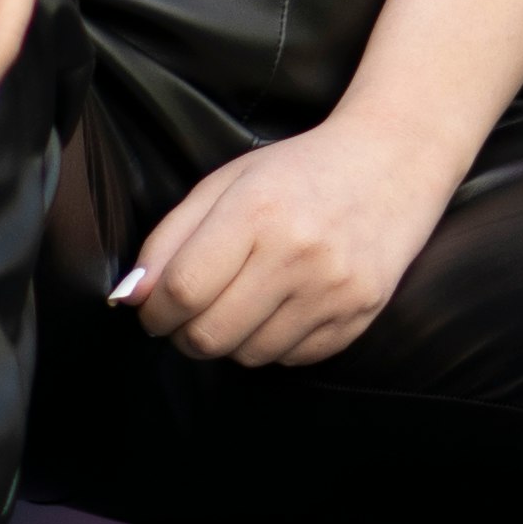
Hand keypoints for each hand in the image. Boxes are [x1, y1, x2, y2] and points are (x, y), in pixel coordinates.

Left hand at [115, 114, 455, 368]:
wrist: (390, 164)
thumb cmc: (298, 171)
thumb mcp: (225, 184)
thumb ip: (170, 239)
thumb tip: (132, 297)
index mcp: (256, 212)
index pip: (182, 291)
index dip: (154, 312)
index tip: (153, 311)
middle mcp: (297, 254)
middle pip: (210, 335)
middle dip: (185, 335)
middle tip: (190, 316)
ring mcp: (333, 290)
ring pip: (249, 355)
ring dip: (231, 340)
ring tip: (241, 304)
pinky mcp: (358, 315)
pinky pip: (292, 359)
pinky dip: (274, 344)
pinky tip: (281, 307)